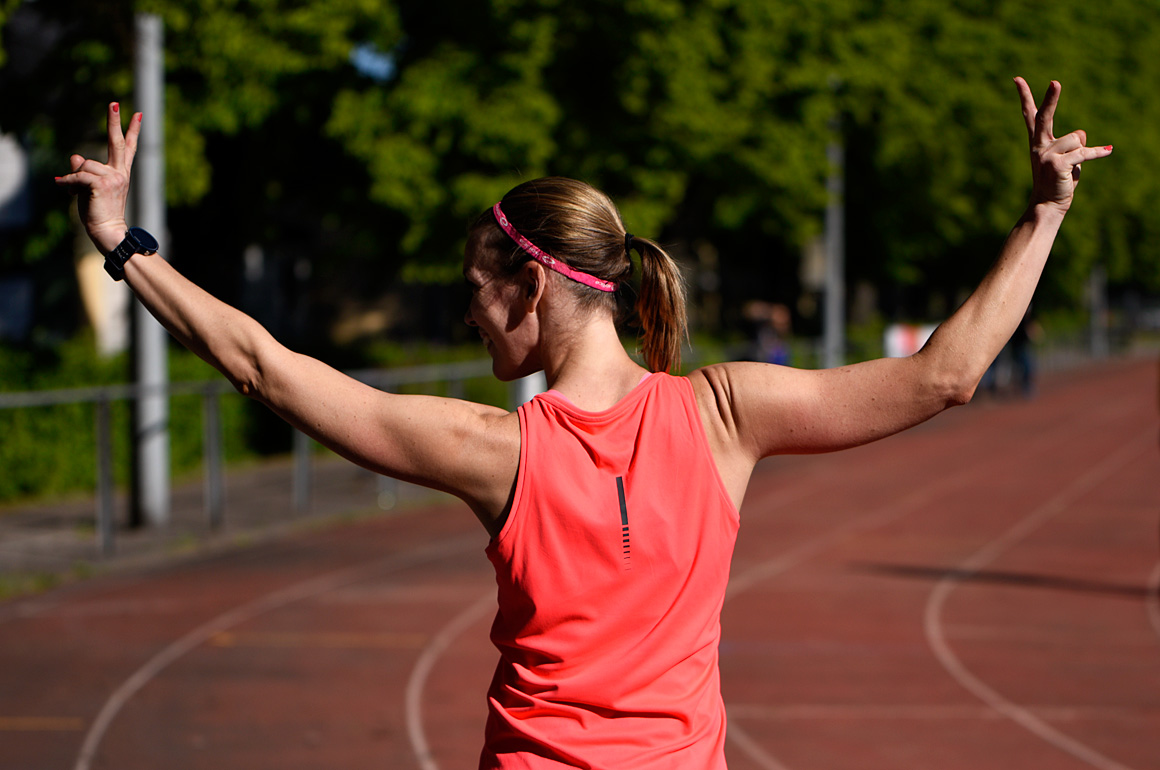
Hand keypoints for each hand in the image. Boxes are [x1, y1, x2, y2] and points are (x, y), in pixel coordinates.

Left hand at [55, 102, 140, 254]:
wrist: (108, 231)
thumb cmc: (99, 212)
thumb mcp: (89, 187)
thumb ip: (84, 170)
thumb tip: (75, 156)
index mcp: (120, 173)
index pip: (127, 148)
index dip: (131, 130)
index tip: (137, 114)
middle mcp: (120, 173)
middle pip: (117, 142)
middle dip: (114, 121)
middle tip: (114, 102)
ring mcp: (114, 178)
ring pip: (85, 164)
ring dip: (75, 179)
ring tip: (76, 193)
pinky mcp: (102, 184)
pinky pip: (78, 174)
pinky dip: (69, 183)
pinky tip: (68, 190)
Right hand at [1015, 77, 1111, 213]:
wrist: (1048, 205)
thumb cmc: (1058, 181)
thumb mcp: (1067, 158)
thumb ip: (1073, 142)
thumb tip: (1081, 134)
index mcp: (1038, 142)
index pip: (1030, 115)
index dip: (1025, 96)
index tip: (1017, 79)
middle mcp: (1038, 146)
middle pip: (1044, 117)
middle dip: (1051, 99)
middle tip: (1055, 82)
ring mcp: (1045, 155)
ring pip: (1076, 139)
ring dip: (1081, 152)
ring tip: (1072, 168)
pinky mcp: (1056, 164)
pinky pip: (1084, 152)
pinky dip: (1096, 153)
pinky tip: (1107, 151)